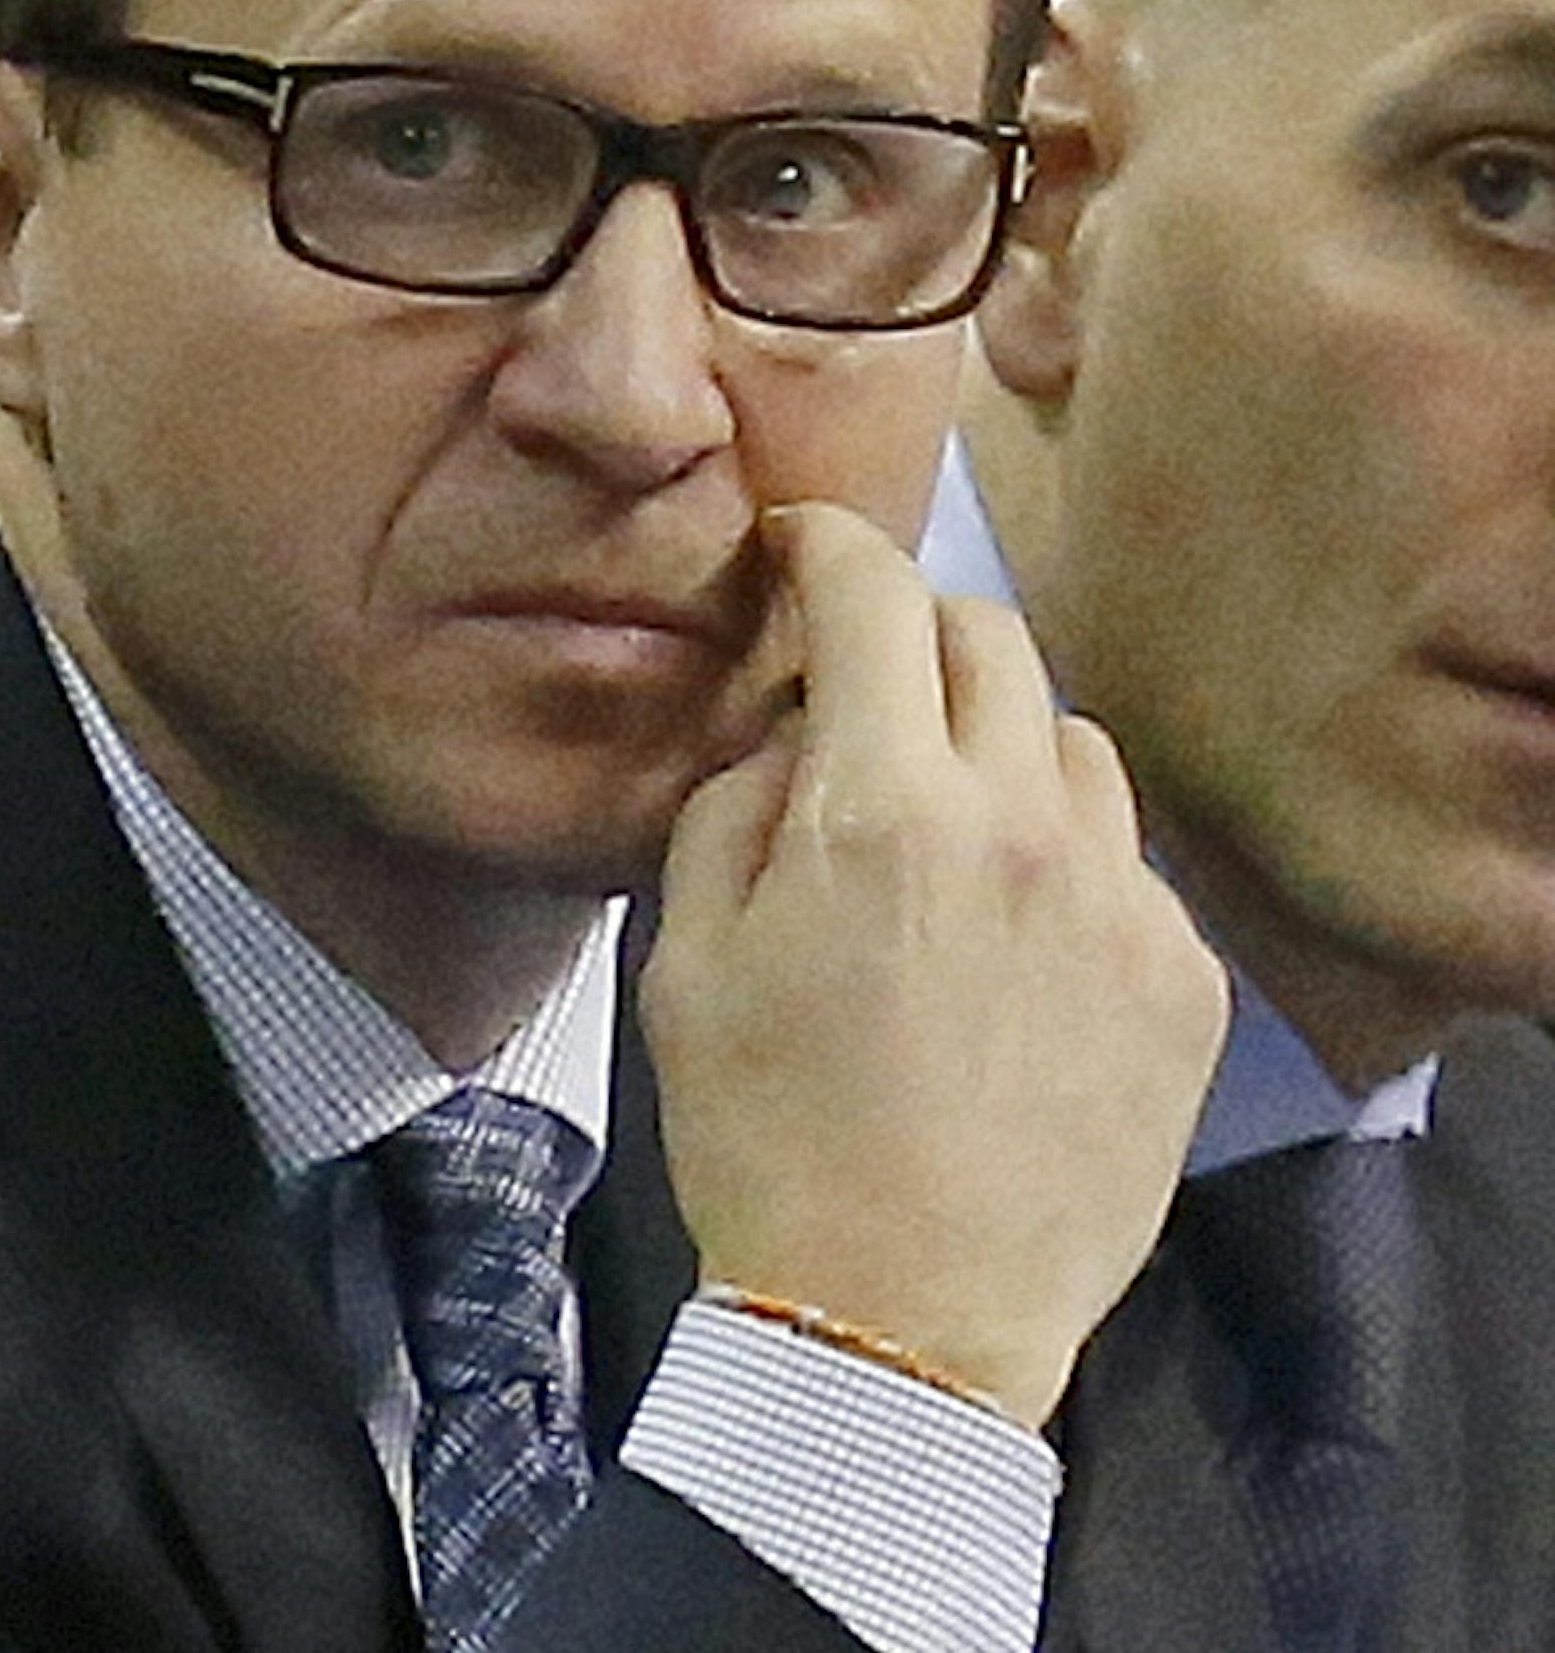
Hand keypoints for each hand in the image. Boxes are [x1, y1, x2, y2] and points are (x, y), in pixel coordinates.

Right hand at [642, 501, 1226, 1429]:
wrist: (898, 1329)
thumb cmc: (762, 1136)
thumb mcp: (685, 958)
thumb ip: (736, 804)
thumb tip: (795, 729)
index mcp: (883, 810)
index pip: (873, 596)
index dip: (829, 543)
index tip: (802, 543)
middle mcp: (1024, 826)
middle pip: (993, 636)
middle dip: (918, 629)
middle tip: (872, 682)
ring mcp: (1124, 902)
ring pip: (1074, 742)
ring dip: (1002, 746)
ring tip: (953, 828)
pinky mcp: (1186, 980)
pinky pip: (1129, 863)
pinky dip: (1067, 864)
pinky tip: (1018, 949)